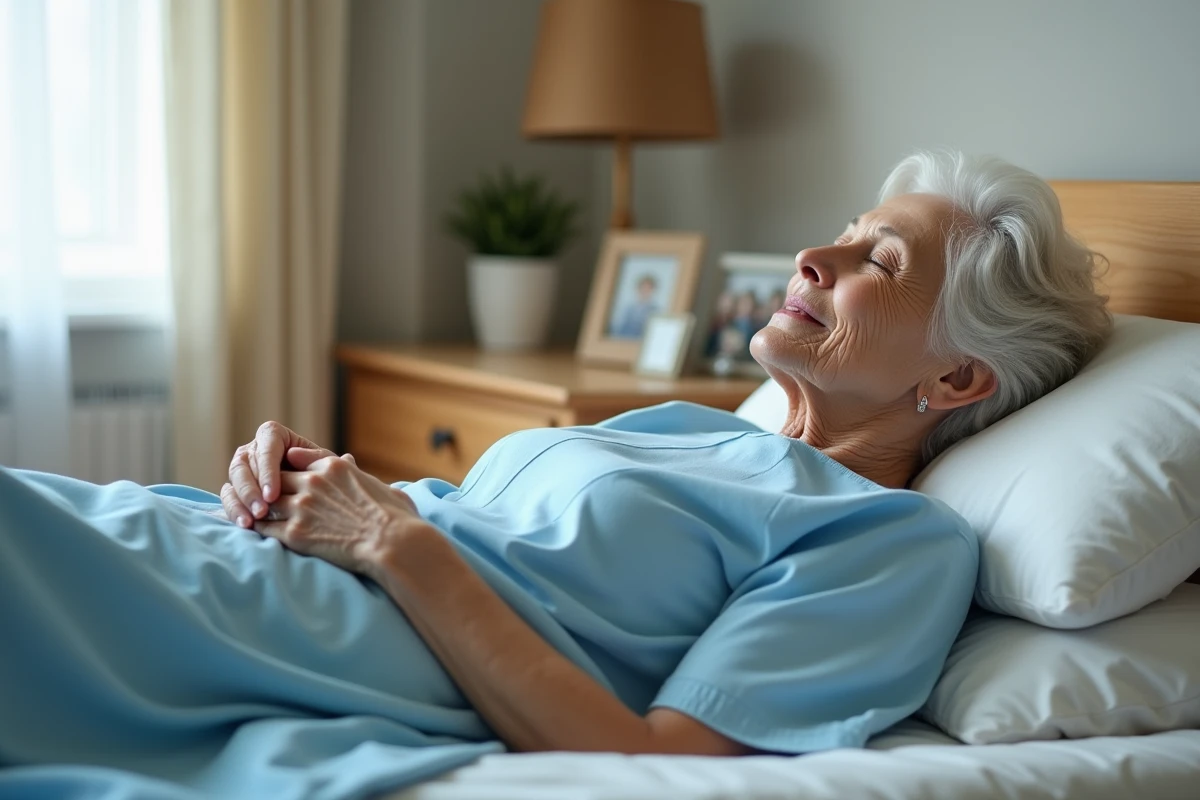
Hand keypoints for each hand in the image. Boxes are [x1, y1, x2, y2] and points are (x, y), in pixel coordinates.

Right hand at [221, 422, 335, 527]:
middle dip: (251, 491)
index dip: (266, 471)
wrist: (321, 494)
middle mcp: (253, 449)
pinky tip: (245, 525)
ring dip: (241, 502)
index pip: (266, 448)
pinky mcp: (235, 488)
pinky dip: (234, 511)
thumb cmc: (325, 476)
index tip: (273, 495)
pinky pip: (228, 496)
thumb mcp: (326, 466)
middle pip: (244, 465)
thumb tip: (292, 454)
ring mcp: (242, 468)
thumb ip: (314, 459)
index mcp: (273, 435)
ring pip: (233, 480)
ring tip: (250, 523)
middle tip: (261, 512)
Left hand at [253, 447, 421, 578]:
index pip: (296, 460)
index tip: (283, 478)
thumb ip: (356, 469)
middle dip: (270, 487)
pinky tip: (258, 530)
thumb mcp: (377, 482)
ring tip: (256, 514)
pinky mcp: (295, 533)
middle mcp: (313, 483)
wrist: (392, 543)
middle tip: (264, 497)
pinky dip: (260, 527)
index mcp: (333, 466)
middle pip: (277, 478)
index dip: (287, 470)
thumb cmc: (395, 516)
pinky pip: (266, 527)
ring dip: (261, 507)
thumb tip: (349, 459)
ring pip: (266, 501)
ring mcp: (302, 507)